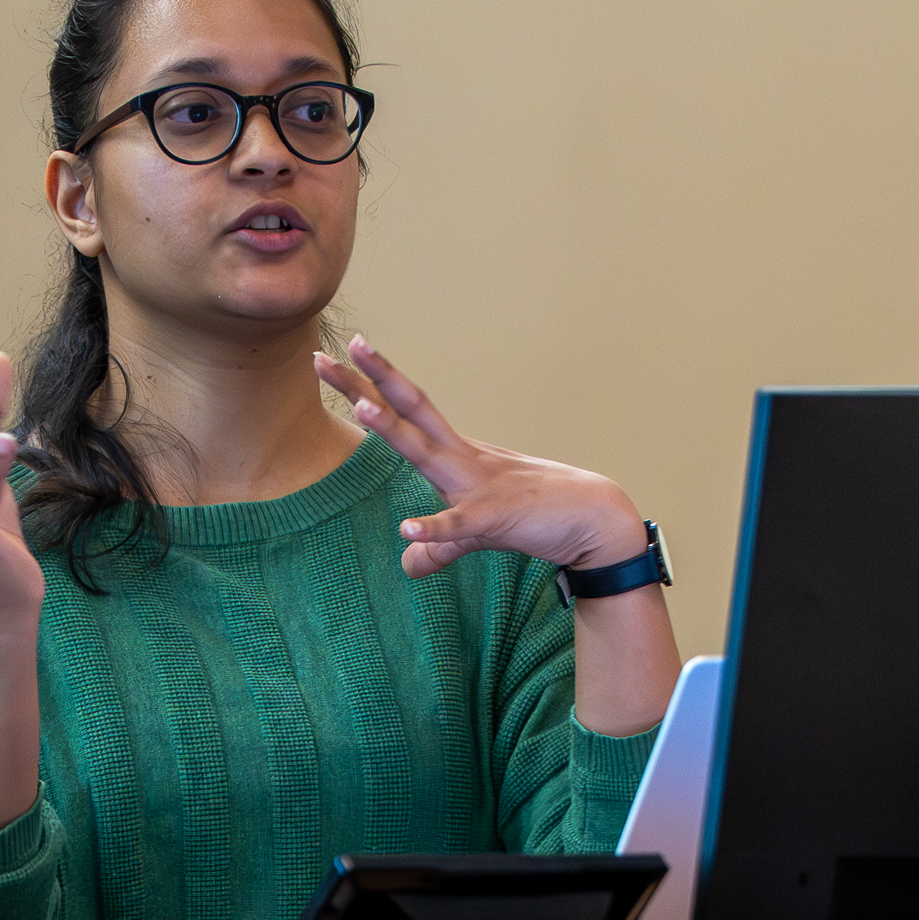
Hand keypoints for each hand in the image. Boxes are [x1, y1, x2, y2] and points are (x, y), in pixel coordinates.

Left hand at [319, 337, 643, 577]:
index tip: (340, 357)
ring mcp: (478, 486)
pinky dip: (436, 528)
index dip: (372, 385)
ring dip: (394, 431)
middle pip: (406, 414)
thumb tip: (409, 564)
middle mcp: (462, 459)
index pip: (407, 412)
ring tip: (359, 408)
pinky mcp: (496, 519)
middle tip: (325, 355)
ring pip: (427, 454)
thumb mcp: (478, 532)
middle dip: (364, 386)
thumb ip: (441, 544)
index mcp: (457, 455)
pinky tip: (408, 530)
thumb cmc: (536, 515)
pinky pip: (460, 526)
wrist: (593, 517)